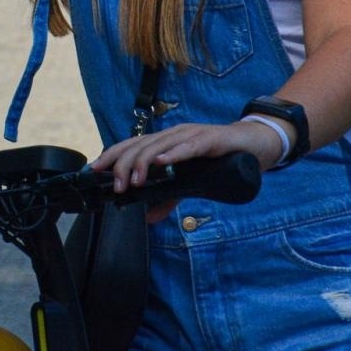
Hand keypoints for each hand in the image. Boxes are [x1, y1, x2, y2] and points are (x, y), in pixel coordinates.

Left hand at [92, 120, 285, 191]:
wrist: (256, 143)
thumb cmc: (221, 158)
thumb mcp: (191, 182)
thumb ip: (169, 196)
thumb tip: (148, 216)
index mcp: (166, 142)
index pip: (132, 146)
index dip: (112, 156)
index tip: (94, 170)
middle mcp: (173, 134)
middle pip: (140, 145)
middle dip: (123, 165)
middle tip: (117, 187)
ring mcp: (191, 135)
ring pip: (159, 145)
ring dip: (143, 162)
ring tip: (133, 180)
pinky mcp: (210, 139)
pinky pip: (189, 146)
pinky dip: (173, 154)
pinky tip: (162, 162)